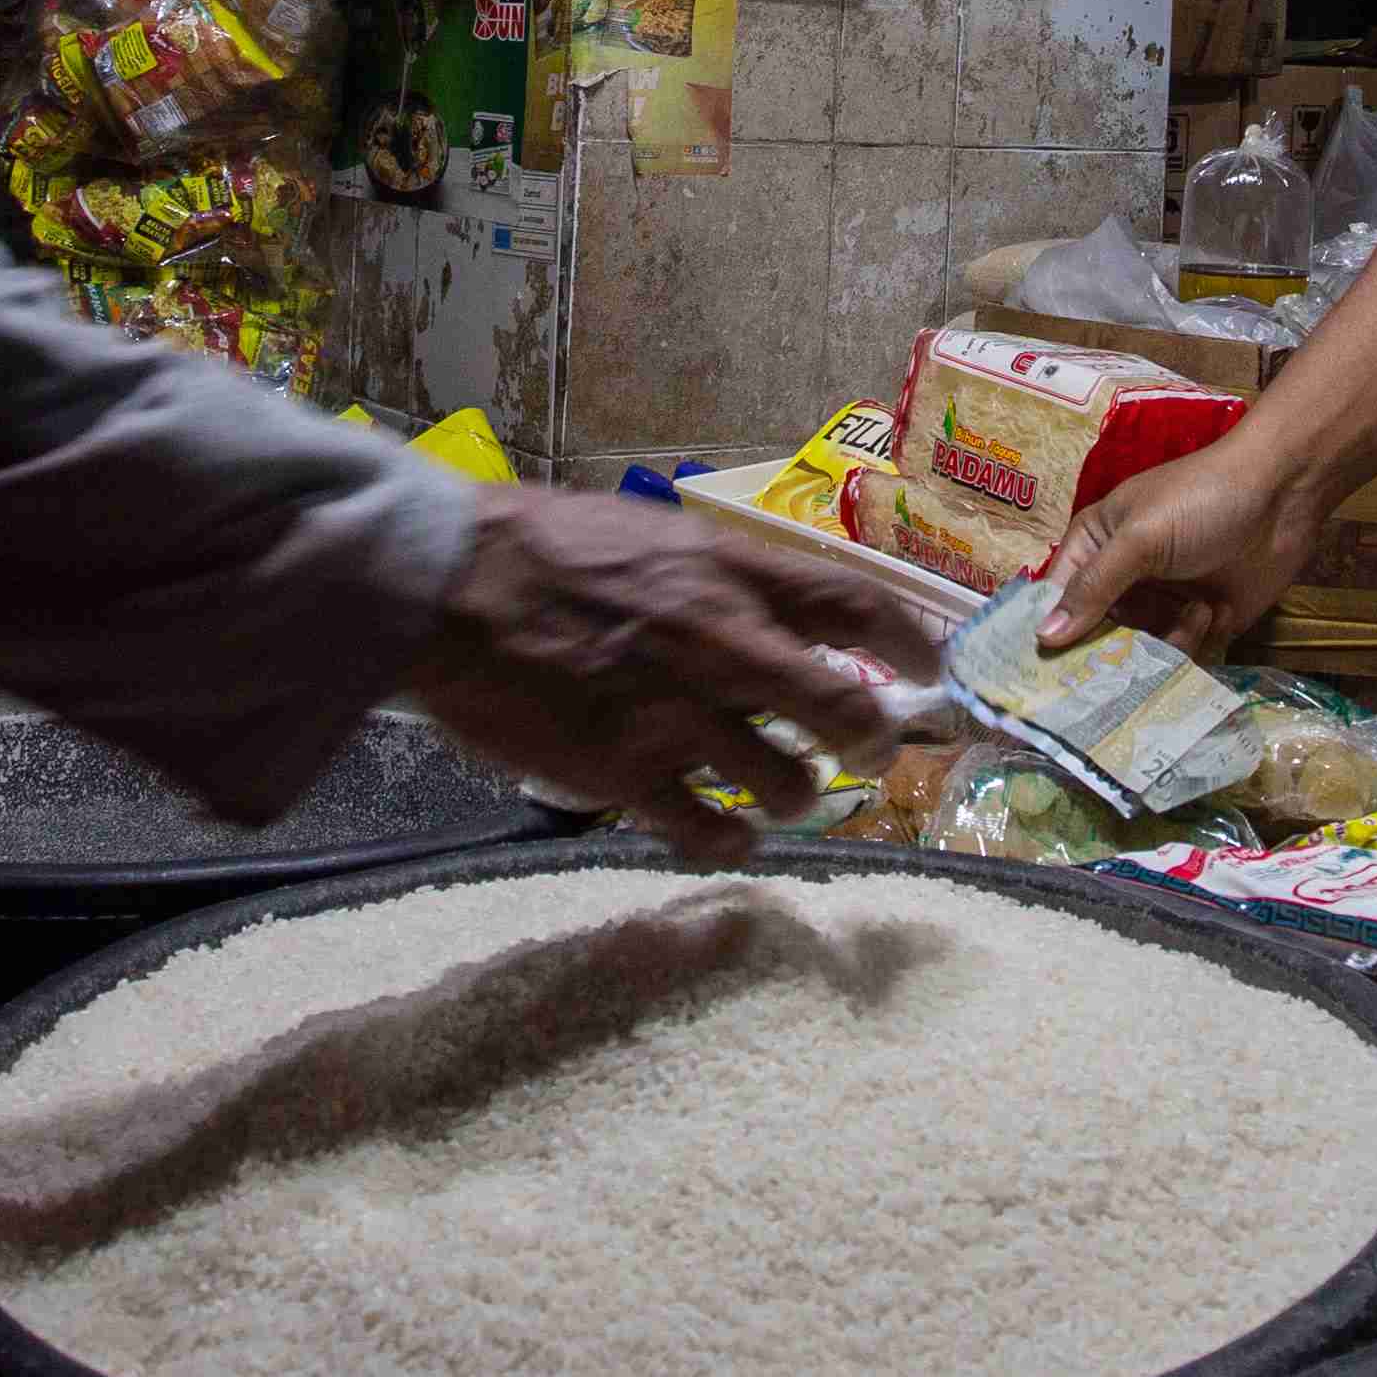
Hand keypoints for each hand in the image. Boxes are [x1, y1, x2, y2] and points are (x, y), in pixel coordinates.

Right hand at [397, 484, 927, 862]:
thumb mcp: (649, 534)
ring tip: (783, 794)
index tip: (932, 668)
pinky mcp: (627, 776)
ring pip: (787, 786)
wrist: (444, 587)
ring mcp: (677, 717)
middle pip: (845, 711)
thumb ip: (719, 575)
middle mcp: (720, 643)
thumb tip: (781, 610)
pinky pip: (710, 833)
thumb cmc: (539, 549)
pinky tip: (729, 837)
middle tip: (868, 751)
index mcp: (727, 571)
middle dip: (870, 741)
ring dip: (795, 795)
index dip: (911, 643)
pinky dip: (731, 841)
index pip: (855, 604)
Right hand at [1039, 436, 1322, 658]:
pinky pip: (1177, 656)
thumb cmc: (1202, 499)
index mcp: (1094, 546)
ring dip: (1162, 642)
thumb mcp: (1141, 537)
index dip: (1049, 635)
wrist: (1284, 494)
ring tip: (1194, 613)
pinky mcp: (1199, 622)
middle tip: (1123, 668)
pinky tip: (1212, 612)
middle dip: (1110, 652)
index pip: (1054, 600)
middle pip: (1095, 636)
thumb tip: (1043, 638)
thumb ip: (1093, 587)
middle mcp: (1122, 579)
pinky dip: (1191, 642)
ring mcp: (1161, 602)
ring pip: (1137, 653)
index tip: (1044, 678)